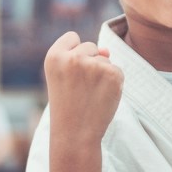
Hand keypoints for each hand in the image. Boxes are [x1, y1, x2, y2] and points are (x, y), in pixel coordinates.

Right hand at [44, 31, 123, 148]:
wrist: (75, 135)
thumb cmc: (67, 106)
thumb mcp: (64, 78)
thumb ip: (81, 57)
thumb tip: (107, 50)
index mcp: (53, 56)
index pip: (72, 37)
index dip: (74, 53)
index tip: (70, 73)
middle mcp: (72, 57)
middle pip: (90, 46)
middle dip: (90, 63)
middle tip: (80, 89)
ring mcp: (92, 65)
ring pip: (105, 59)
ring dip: (102, 75)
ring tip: (90, 95)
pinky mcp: (111, 74)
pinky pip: (117, 70)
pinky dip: (113, 84)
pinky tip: (102, 97)